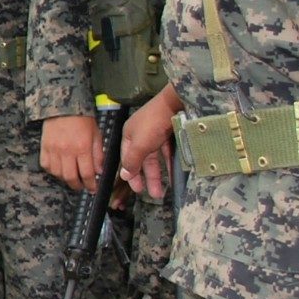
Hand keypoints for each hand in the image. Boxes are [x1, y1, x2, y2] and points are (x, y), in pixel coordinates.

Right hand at [40, 114, 103, 191]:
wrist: (63, 105)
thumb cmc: (82, 119)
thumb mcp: (96, 134)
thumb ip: (98, 154)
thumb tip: (99, 171)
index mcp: (82, 147)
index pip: (87, 173)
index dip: (90, 185)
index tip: (93, 189)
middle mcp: (67, 151)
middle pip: (70, 177)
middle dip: (77, 185)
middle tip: (82, 187)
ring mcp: (53, 149)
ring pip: (58, 173)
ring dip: (65, 179)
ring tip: (71, 178)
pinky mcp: (44, 147)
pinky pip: (46, 165)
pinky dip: (53, 171)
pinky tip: (59, 169)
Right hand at [120, 84, 181, 199]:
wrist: (175, 104)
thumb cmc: (153, 124)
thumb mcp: (139, 144)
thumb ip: (132, 161)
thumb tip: (123, 175)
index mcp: (129, 136)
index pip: (127, 159)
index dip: (131, 174)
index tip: (137, 189)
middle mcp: (141, 135)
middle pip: (142, 160)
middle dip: (147, 178)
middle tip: (153, 194)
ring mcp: (156, 135)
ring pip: (156, 159)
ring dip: (159, 175)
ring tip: (163, 191)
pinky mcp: (169, 134)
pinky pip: (168, 154)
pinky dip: (169, 164)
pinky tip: (174, 176)